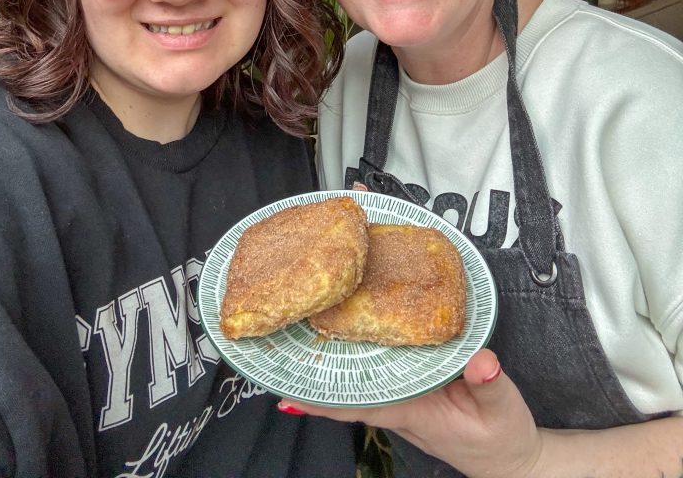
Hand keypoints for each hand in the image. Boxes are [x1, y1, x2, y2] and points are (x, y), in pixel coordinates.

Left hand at [279, 350, 542, 477]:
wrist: (515, 462)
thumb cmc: (503, 439)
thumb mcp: (502, 412)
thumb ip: (488, 385)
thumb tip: (480, 360)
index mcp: (411, 410)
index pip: (355, 404)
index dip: (320, 398)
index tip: (285, 387)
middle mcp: (399, 404)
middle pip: (347, 387)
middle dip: (314, 369)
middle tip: (279, 338)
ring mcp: (404, 398)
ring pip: (358, 378)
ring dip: (330, 360)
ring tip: (296, 331)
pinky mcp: (413, 388)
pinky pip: (377, 371)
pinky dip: (356, 356)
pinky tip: (341, 335)